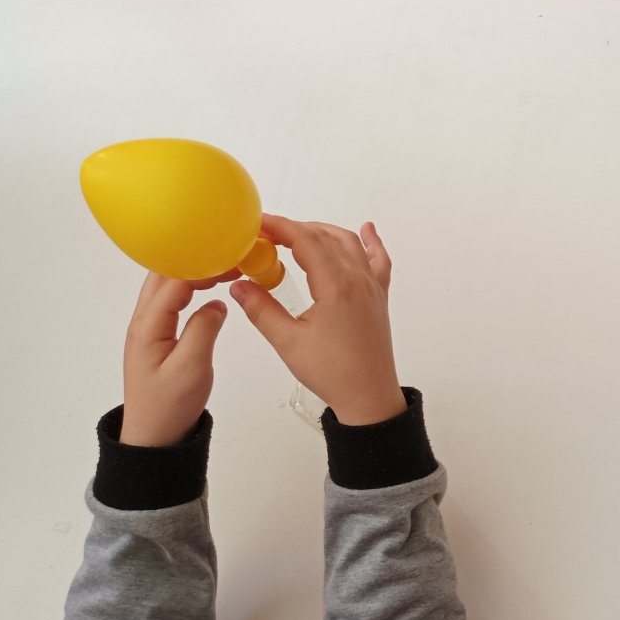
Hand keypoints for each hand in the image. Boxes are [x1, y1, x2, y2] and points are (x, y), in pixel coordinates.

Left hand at [120, 271, 232, 446]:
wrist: (154, 438)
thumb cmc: (169, 407)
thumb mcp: (191, 368)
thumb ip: (203, 329)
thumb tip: (216, 302)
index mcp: (148, 326)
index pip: (173, 280)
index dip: (202, 265)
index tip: (232, 259)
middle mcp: (143, 321)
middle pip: (164, 274)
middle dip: (196, 259)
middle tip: (231, 257)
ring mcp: (148, 327)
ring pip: (167, 284)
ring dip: (193, 271)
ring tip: (226, 268)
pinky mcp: (157, 334)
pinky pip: (171, 298)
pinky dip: (190, 286)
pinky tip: (210, 288)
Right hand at [232, 216, 404, 426]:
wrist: (369, 396)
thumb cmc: (332, 373)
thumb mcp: (288, 342)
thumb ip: (262, 310)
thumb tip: (239, 285)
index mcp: (336, 285)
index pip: (305, 239)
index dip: (280, 226)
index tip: (258, 223)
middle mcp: (358, 278)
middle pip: (325, 236)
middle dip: (295, 228)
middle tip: (267, 233)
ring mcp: (372, 285)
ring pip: (349, 243)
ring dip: (323, 232)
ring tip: (296, 234)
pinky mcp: (379, 296)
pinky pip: (379, 259)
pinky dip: (371, 241)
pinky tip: (367, 230)